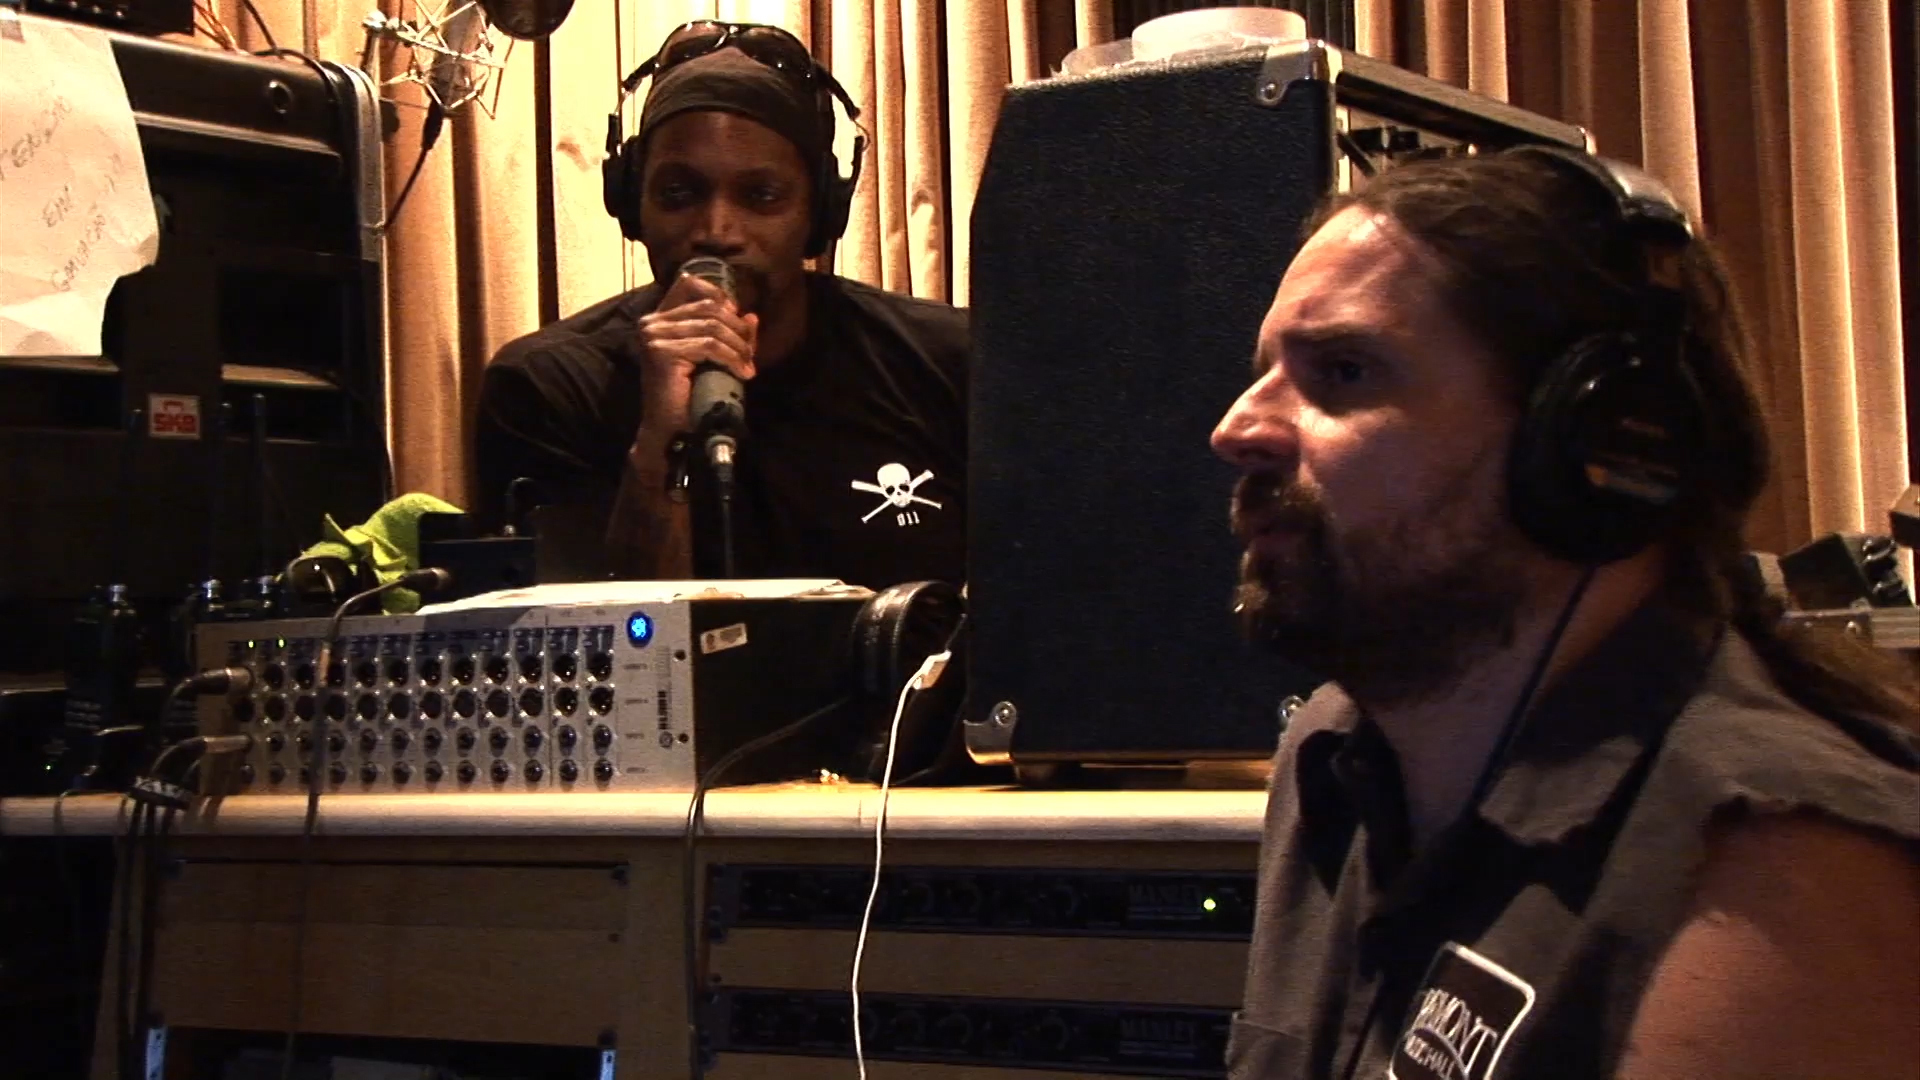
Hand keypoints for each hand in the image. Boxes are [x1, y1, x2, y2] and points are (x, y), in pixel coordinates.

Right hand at [634, 270, 759, 450]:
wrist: (671, 428)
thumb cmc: (690, 394)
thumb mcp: (713, 357)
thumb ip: (729, 334)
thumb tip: (752, 316)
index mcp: (658, 318)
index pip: (688, 284)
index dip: (718, 295)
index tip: (737, 316)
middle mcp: (651, 322)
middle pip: (708, 307)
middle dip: (736, 328)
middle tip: (750, 351)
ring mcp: (654, 336)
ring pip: (712, 327)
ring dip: (738, 346)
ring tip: (748, 364)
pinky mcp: (663, 352)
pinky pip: (710, 346)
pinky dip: (732, 359)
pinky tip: (743, 373)